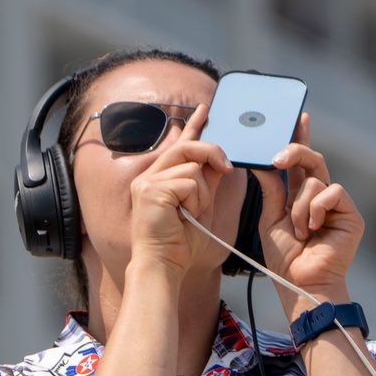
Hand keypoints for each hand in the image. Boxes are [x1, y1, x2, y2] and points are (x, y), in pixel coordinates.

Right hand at [125, 104, 234, 275]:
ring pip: (193, 167)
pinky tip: (186, 217)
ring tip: (193, 214)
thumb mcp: (201, 207)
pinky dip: (196, 201)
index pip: (179, 145)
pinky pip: (189, 183)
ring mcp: (148, 182)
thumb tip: (219, 162)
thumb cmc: (180, 244)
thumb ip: (207, 183)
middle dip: (212, 153)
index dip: (193, 127)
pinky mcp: (151, 190)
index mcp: (160, 179)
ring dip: (203, 193)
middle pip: (187, 147)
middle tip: (227, 167)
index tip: (205, 109)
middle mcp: (150, 176)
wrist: (164, 266)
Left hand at [252, 114, 364, 317]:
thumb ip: (271, 189)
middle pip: (312, 159)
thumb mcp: (270, 219)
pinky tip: (314, 229)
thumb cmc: (285, 259)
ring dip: (300, 207)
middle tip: (278, 157)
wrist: (301, 283)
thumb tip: (263, 161)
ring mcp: (338, 206)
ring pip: (316, 181)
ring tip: (300, 232)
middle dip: (296, 150)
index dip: (301, 137)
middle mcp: (321, 198)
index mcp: (301, 197)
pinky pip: (332, 192)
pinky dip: (316, 209)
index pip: (302, 162)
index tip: (299, 116)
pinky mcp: (351, 214)